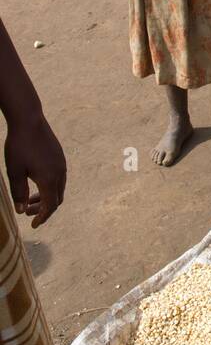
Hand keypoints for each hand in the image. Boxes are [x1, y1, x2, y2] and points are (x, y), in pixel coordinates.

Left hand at [5, 112, 66, 228]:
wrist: (29, 120)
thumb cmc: (19, 146)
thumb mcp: (15, 172)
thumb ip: (18, 193)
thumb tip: (21, 211)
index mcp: (49, 179)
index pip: (49, 206)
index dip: (42, 217)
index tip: (33, 225)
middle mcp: (59, 173)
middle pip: (56, 199)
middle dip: (43, 209)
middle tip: (27, 212)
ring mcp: (61, 164)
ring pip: (58, 188)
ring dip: (46, 197)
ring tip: (30, 199)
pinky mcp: (59, 156)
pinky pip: (58, 178)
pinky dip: (49, 187)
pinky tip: (36, 182)